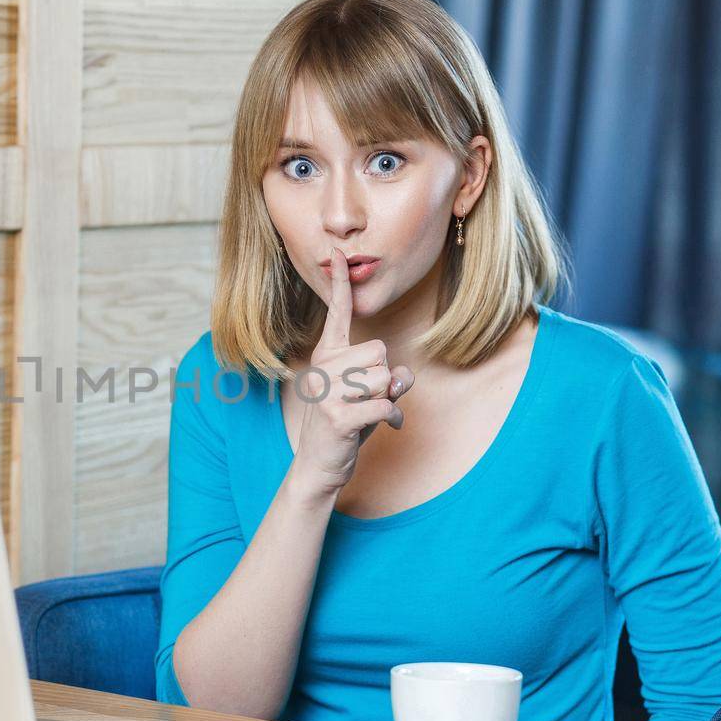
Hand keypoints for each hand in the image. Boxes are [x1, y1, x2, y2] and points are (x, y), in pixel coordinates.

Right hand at [288, 246, 413, 497]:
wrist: (318, 466)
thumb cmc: (346, 424)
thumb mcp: (367, 394)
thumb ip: (387, 378)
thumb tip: (402, 378)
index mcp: (325, 356)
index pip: (337, 315)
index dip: (340, 285)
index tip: (336, 253)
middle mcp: (321, 368)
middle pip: (379, 351)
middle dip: (384, 377)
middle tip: (367, 399)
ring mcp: (327, 392)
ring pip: (384, 378)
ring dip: (387, 399)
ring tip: (370, 414)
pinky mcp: (338, 417)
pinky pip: (384, 405)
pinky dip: (390, 419)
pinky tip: (380, 428)